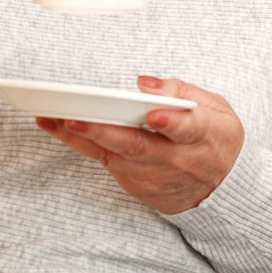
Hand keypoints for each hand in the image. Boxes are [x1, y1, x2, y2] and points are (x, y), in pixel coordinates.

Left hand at [36, 75, 245, 214]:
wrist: (220, 188)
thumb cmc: (213, 139)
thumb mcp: (216, 110)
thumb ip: (182, 92)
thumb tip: (144, 84)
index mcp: (205, 135)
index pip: (188, 129)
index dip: (171, 122)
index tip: (153, 115)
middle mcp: (178, 160)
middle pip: (139, 147)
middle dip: (106, 132)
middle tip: (76, 117)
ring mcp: (156, 176)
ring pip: (115, 156)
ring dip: (82, 136)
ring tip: (51, 116)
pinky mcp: (138, 185)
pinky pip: (106, 162)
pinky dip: (81, 143)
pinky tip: (56, 125)